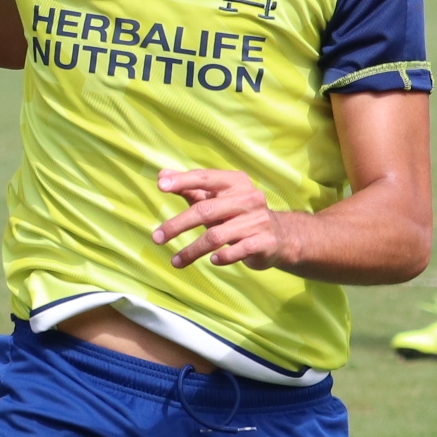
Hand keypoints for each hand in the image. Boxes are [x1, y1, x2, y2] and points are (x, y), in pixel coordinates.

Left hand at [153, 168, 292, 270]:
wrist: (280, 236)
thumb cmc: (238, 215)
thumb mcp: (217, 199)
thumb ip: (191, 188)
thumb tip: (162, 175)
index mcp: (235, 183)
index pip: (205, 177)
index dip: (182, 180)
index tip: (160, 185)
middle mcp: (248, 198)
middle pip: (205, 210)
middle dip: (177, 225)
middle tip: (157, 237)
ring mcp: (258, 221)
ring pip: (217, 235)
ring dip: (192, 250)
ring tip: (175, 261)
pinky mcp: (264, 242)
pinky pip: (239, 250)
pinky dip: (223, 256)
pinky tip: (212, 260)